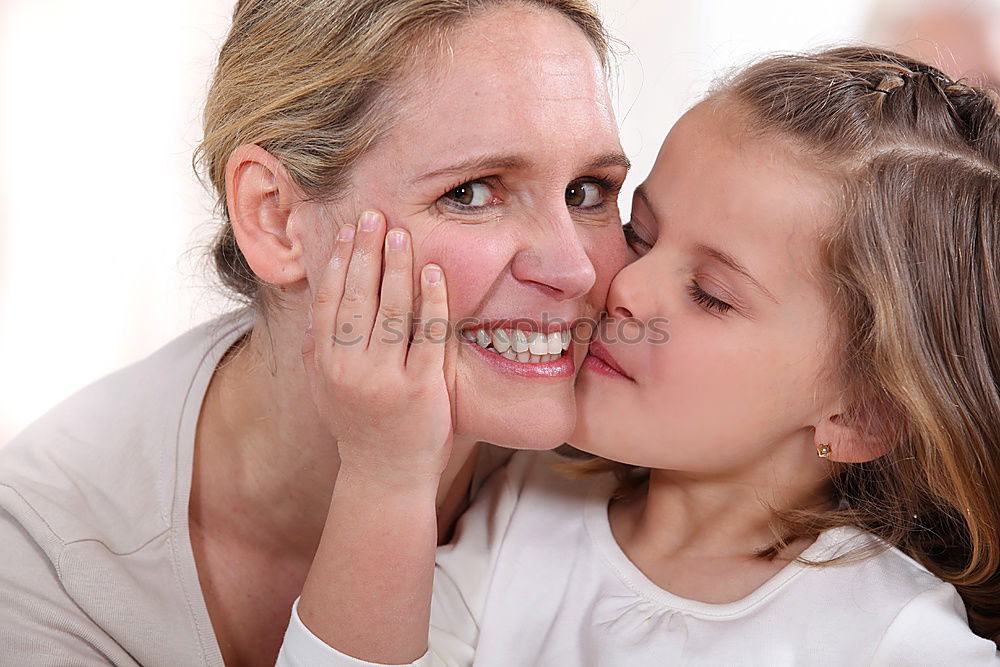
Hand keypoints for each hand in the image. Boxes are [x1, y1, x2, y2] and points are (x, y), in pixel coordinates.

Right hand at [301, 209, 454, 486]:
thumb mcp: (325, 390)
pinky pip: (428, 335)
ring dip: (395, 267)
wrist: (386, 477)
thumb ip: (318, 351)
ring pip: (390, 310)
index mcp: (326, 365)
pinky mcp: (422, 388)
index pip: (328, 302)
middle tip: (373, 216)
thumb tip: (313, 308)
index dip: (337, 263)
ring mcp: (386, 379)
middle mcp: (350, 369)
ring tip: (401, 233)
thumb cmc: (358, 428)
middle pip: (357, 298)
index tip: (346, 232)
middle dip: (365, 252)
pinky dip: (430, 301)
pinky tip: (432, 272)